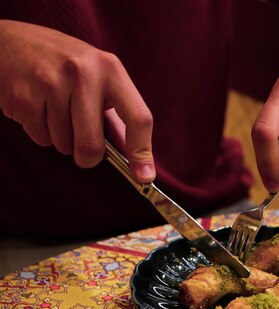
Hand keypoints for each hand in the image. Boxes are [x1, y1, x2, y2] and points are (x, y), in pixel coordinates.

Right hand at [0, 20, 154, 181]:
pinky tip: (37, 106)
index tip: (144, 176)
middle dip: (87, 157)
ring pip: (63, 144)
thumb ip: (117, 116)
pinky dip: (40, 131)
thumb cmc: (64, 65)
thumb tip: (139, 159)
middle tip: (83, 147)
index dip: (142, 151)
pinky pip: (40, 138)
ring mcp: (50, 83)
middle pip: (92, 145)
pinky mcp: (23, 96)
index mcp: (110, 69)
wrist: (11, 42)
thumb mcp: (98, 77)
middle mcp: (83, 73)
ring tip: (54, 109)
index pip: (138, 118)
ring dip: (60, 138)